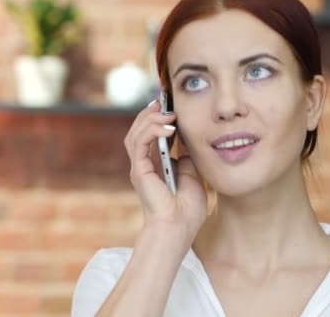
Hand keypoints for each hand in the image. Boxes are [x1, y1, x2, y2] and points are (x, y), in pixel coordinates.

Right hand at [124, 99, 207, 243]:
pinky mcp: (139, 170)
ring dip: (151, 119)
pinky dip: (152, 131)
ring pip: (137, 132)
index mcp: (156, 165)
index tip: (171, 106)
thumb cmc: (187, 210)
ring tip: (167, 111)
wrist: (179, 229)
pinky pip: (140, 143)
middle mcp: (145, 164)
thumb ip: (187, 156)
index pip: (152, 134)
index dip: (159, 118)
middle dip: (152, 113)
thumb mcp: (193, 175)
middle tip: (165, 101)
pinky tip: (168, 127)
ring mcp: (140, 167)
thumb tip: (189, 138)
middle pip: (140, 129)